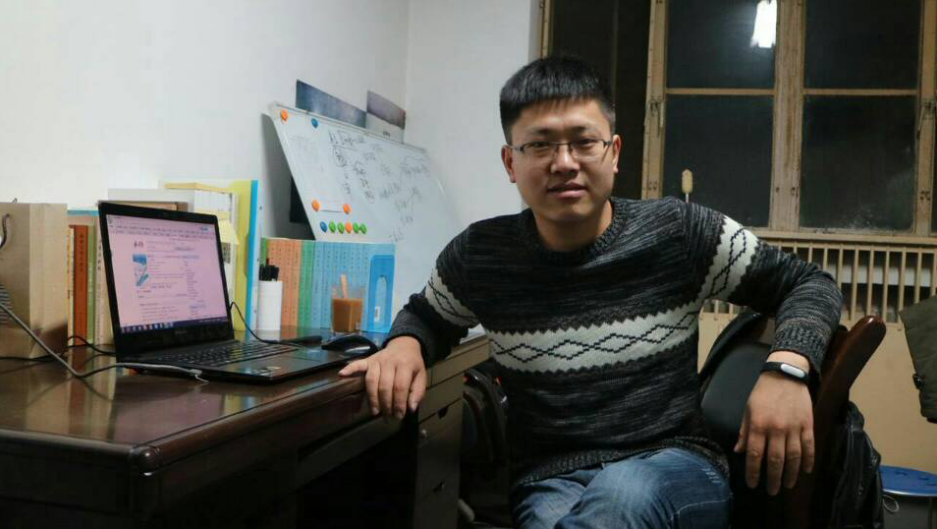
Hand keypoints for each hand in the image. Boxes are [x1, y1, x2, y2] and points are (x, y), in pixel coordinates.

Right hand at [338, 336, 425, 418]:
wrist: (405, 345)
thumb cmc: (413, 364)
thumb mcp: (421, 376)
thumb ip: (417, 392)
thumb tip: (411, 408)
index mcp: (405, 364)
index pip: (400, 387)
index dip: (399, 403)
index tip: (399, 416)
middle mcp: (389, 361)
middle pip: (384, 386)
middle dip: (386, 404)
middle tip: (388, 417)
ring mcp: (377, 359)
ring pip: (371, 380)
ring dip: (372, 398)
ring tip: (375, 412)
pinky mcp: (368, 359)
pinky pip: (358, 364)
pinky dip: (349, 369)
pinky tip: (342, 375)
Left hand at [734, 351, 813, 495]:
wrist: (785, 374)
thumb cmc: (762, 392)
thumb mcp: (748, 409)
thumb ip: (744, 431)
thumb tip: (738, 451)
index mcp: (758, 426)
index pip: (755, 455)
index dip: (753, 472)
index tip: (752, 484)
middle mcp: (776, 430)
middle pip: (775, 460)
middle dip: (773, 479)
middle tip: (772, 492)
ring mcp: (794, 428)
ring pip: (794, 457)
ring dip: (791, 474)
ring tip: (788, 486)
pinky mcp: (808, 425)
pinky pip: (809, 447)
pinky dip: (808, 460)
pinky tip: (805, 471)